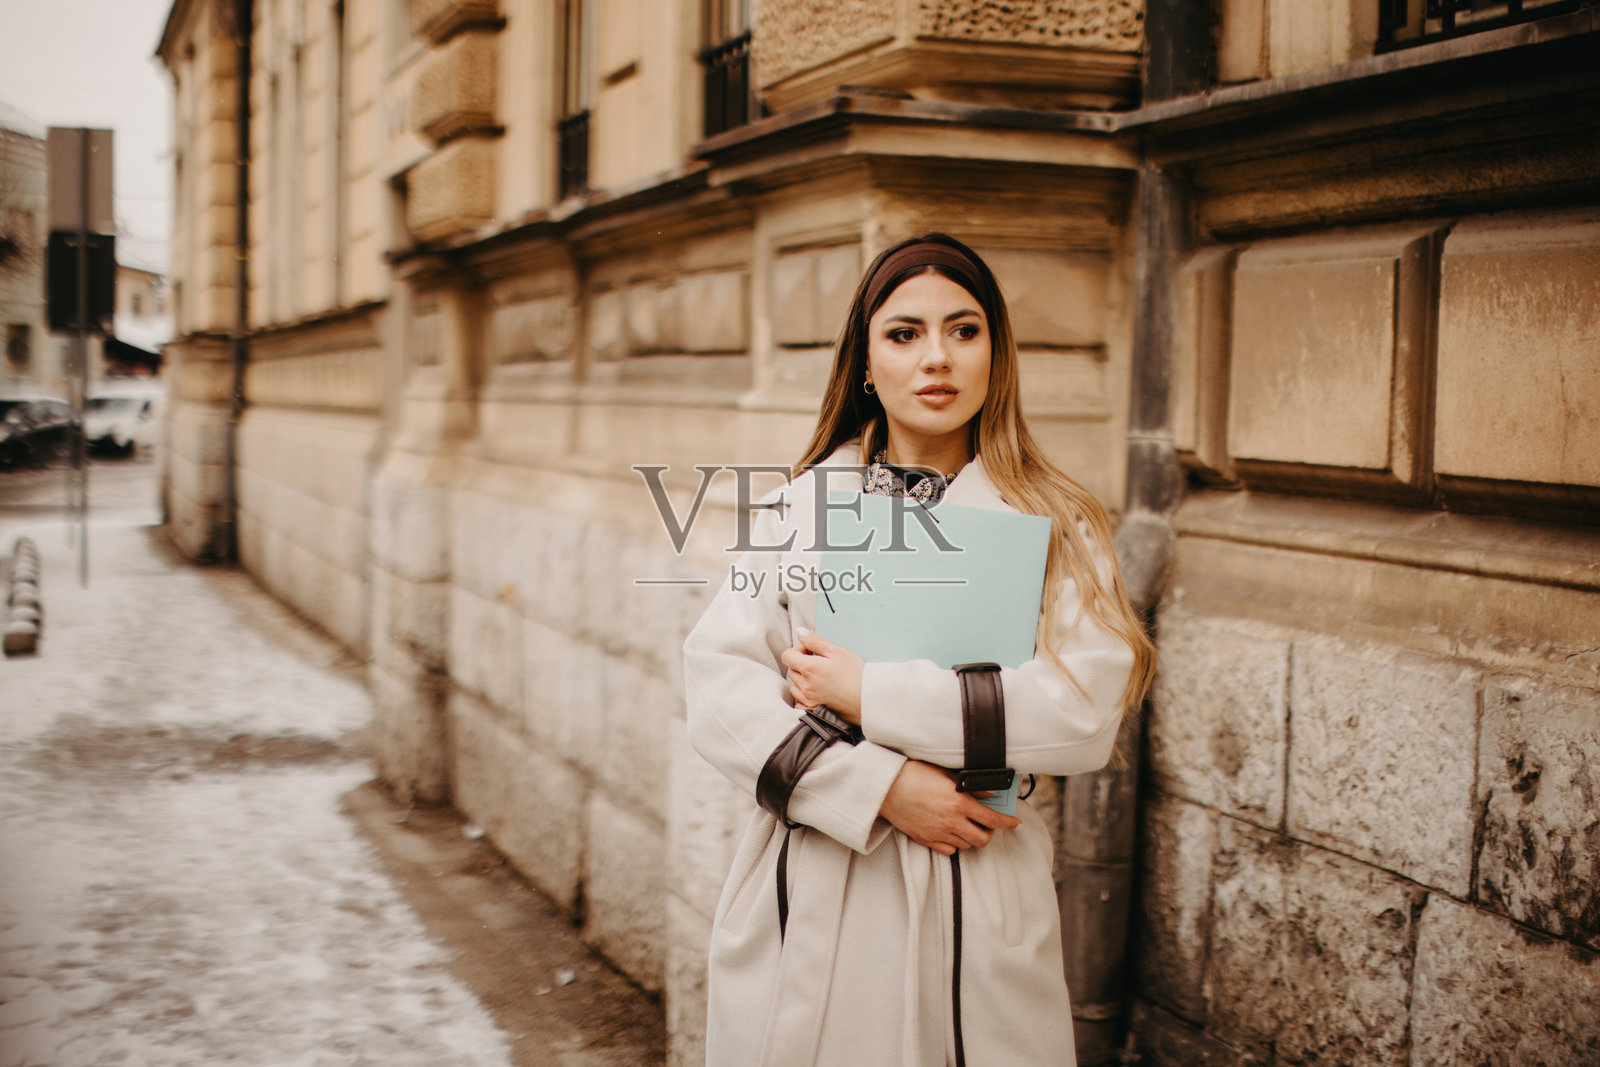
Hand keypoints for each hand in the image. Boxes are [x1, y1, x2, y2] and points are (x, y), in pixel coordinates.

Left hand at [780, 627, 864, 722]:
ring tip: (820, 677)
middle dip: (801, 664)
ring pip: (795, 686)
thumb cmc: (856, 674)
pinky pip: (799, 701)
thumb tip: (800, 632)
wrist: (869, 698)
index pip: (787, 656)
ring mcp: (809, 699)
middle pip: (791, 670)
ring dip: (802, 679)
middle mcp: (805, 685)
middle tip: (819, 663)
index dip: (797, 650)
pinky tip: (817, 691)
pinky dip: (803, 695)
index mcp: (809, 668)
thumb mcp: (837, 652)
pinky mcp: (814, 709)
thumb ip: (815, 641)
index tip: (811, 651)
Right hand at [879, 761, 1020, 854]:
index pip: (993, 819)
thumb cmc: (913, 773)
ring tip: (967, 825)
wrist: (885, 786)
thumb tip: (989, 793)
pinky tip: (951, 832)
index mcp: (959, 802)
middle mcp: (951, 821)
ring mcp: (937, 833)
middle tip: (987, 824)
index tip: (1015, 823)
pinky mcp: (925, 839)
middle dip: (989, 833)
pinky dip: (954, 844)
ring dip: (971, 837)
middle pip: (982, 839)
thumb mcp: (945, 773)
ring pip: (966, 845)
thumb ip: (970, 786)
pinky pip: (948, 850)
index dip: (1008, 822)